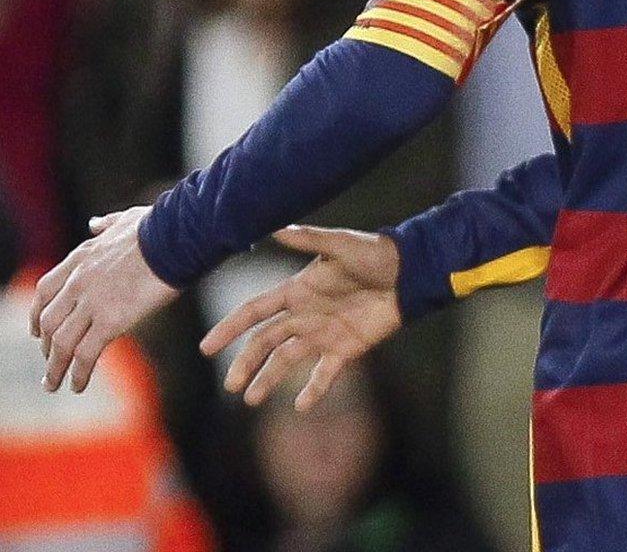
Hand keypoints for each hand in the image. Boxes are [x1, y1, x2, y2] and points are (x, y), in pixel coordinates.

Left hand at [28, 206, 177, 392]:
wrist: (176, 236)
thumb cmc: (160, 226)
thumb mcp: (125, 219)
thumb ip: (106, 225)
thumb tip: (95, 223)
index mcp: (80, 258)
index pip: (45, 290)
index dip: (38, 313)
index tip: (37, 330)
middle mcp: (78, 282)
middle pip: (49, 321)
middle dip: (46, 345)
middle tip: (49, 362)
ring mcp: (92, 302)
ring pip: (61, 343)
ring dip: (54, 368)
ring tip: (54, 385)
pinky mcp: (110, 321)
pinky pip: (86, 354)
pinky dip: (78, 373)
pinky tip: (78, 385)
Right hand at [201, 225, 401, 412]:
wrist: (410, 272)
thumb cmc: (376, 254)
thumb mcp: (343, 245)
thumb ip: (309, 240)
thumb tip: (276, 228)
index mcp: (297, 290)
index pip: (254, 312)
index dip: (230, 328)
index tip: (207, 348)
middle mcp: (304, 315)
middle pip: (265, 342)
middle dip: (246, 362)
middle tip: (231, 385)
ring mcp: (324, 333)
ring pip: (287, 360)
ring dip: (269, 379)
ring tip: (251, 400)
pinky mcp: (347, 348)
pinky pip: (325, 373)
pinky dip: (314, 390)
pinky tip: (301, 407)